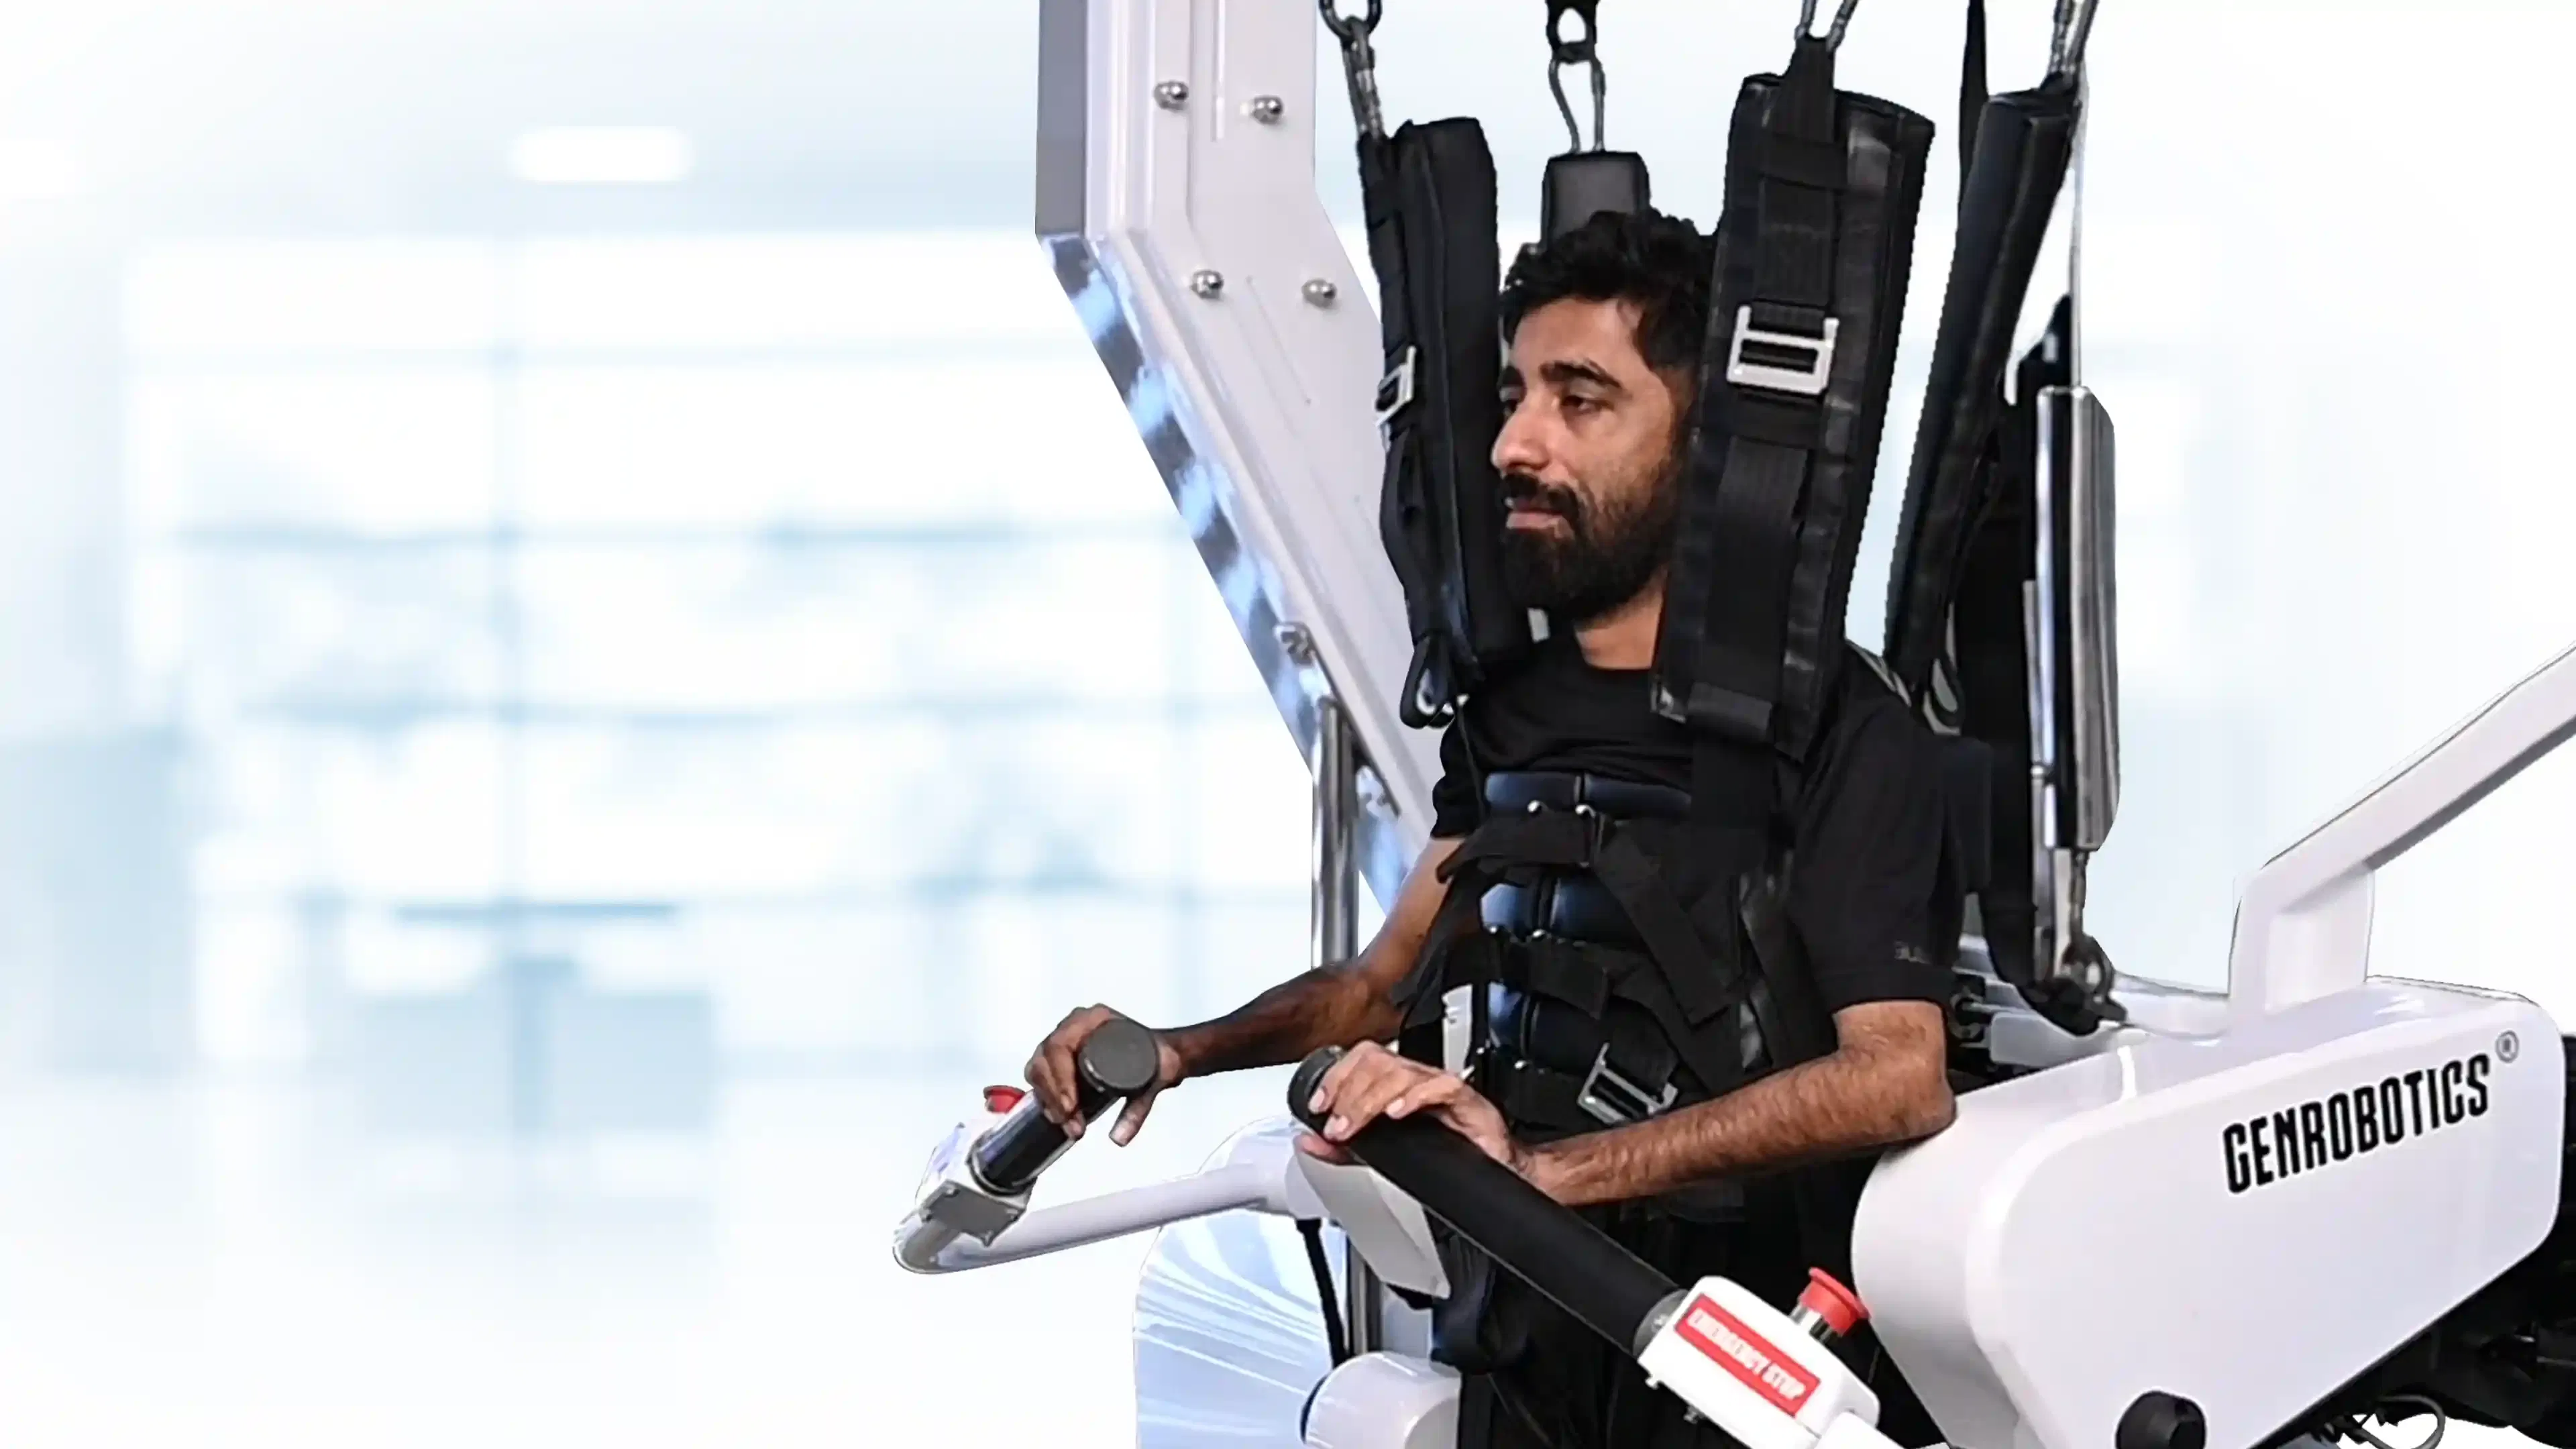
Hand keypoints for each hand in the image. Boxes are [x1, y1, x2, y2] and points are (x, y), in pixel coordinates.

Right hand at [1024, 1005, 1183, 1145]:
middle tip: (1071, 1125)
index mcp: (1093, 1019)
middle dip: (1053, 1096)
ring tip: (1070, 1126)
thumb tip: (1119, 1138)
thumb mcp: (1153, 1081)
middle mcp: (1073, 1027)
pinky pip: (1042, 1078)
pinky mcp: (1061, 1061)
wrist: (1163, 1056)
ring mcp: (1065, 1043)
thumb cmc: (1159, 1058)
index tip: (1070, 1106)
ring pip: (1039, 1070)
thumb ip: (1137, 1110)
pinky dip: (1047, 1100)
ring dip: (1048, 1101)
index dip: (1059, 1077)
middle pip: (1044, 1059)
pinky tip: (1061, 1118)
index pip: (1060, 1045)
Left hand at [1297, 1042, 1534, 1184]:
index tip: (1318, 1105)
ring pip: (1402, 1072)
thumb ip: (1344, 1149)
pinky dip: (1415, 1097)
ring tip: (1356, 1126)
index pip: (1362, 1059)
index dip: (1336, 1077)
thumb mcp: (1381, 1154)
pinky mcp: (1467, 1101)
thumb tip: (1308, 1141)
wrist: (1493, 1173)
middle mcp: (1418, 1080)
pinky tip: (1397, 1113)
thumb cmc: (1447, 1156)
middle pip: (1377, 1060)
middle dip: (1349, 1091)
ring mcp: (1442, 1088)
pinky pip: (1442, 1086)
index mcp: (1397, 1084)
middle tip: (1337, 1126)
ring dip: (1371, 1099)